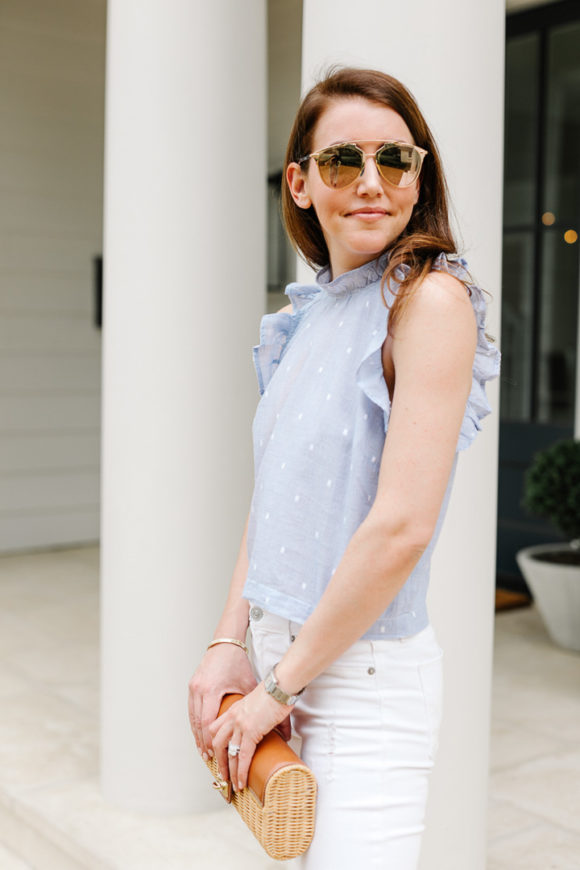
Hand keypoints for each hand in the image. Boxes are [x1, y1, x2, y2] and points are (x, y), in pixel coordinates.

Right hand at [188, 644, 257, 760]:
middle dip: (203, 743)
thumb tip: (273, 719)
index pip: (209, 722)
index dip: (211, 741)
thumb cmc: (237, 662)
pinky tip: (199, 735)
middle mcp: (199, 689)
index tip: (215, 755)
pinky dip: (195, 725)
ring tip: (203, 752)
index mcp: (212, 689)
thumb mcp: (247, 684)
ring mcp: (194, 688)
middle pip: (198, 724)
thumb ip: (255, 704)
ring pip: (192, 719)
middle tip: (209, 760)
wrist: (224, 644)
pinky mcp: (192, 686)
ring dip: (197, 736)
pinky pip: (191, 710)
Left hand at [208, 683, 291, 790]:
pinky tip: (242, 781)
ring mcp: (240, 725)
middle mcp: (233, 718)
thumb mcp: (265, 707)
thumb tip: (284, 737)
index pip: (215, 729)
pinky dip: (241, 771)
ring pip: (228, 753)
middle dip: (219, 761)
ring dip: (229, 770)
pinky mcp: (251, 731)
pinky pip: (243, 756)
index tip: (217, 756)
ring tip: (233, 783)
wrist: (280, 686)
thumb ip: (272, 723)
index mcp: (234, 710)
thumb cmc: (276, 692)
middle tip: (223, 774)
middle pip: (217, 742)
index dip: (214, 744)